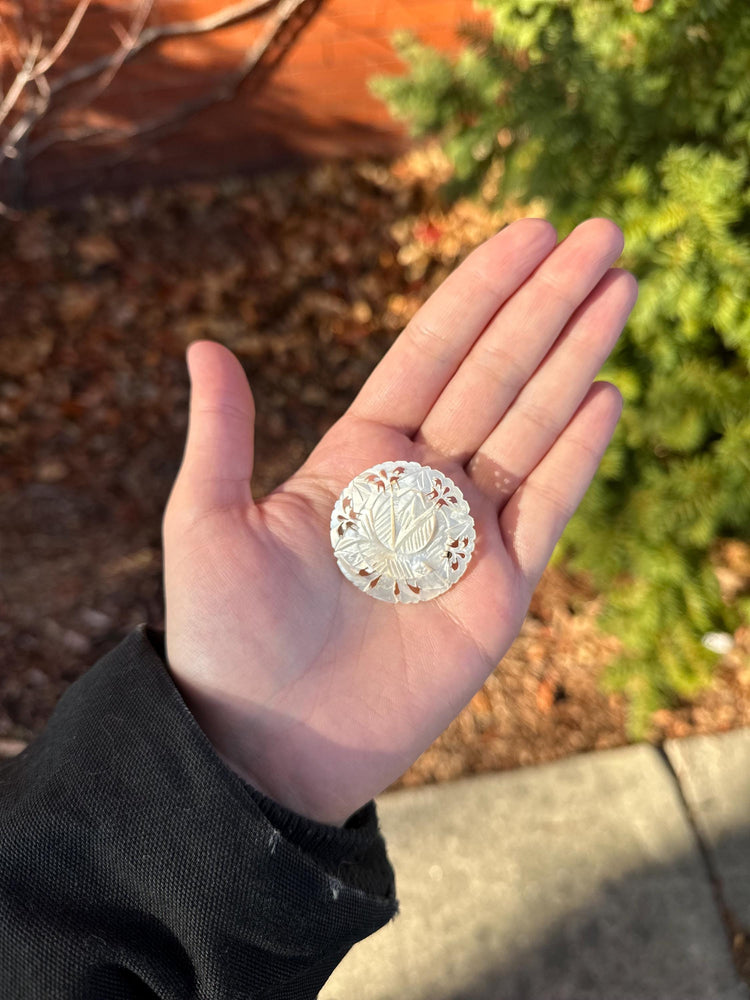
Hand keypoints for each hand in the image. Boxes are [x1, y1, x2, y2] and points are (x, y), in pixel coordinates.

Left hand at [163, 217, 636, 825]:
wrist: (269, 747)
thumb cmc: (227, 640)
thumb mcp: (207, 526)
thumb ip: (222, 435)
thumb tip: (204, 342)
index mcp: (356, 456)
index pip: (431, 353)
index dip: (480, 291)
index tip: (527, 231)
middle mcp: (419, 484)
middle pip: (497, 374)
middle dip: (548, 303)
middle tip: (600, 232)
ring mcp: (465, 535)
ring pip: (533, 426)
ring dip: (576, 356)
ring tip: (619, 285)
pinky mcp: (498, 593)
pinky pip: (548, 509)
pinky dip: (578, 455)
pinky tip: (606, 394)